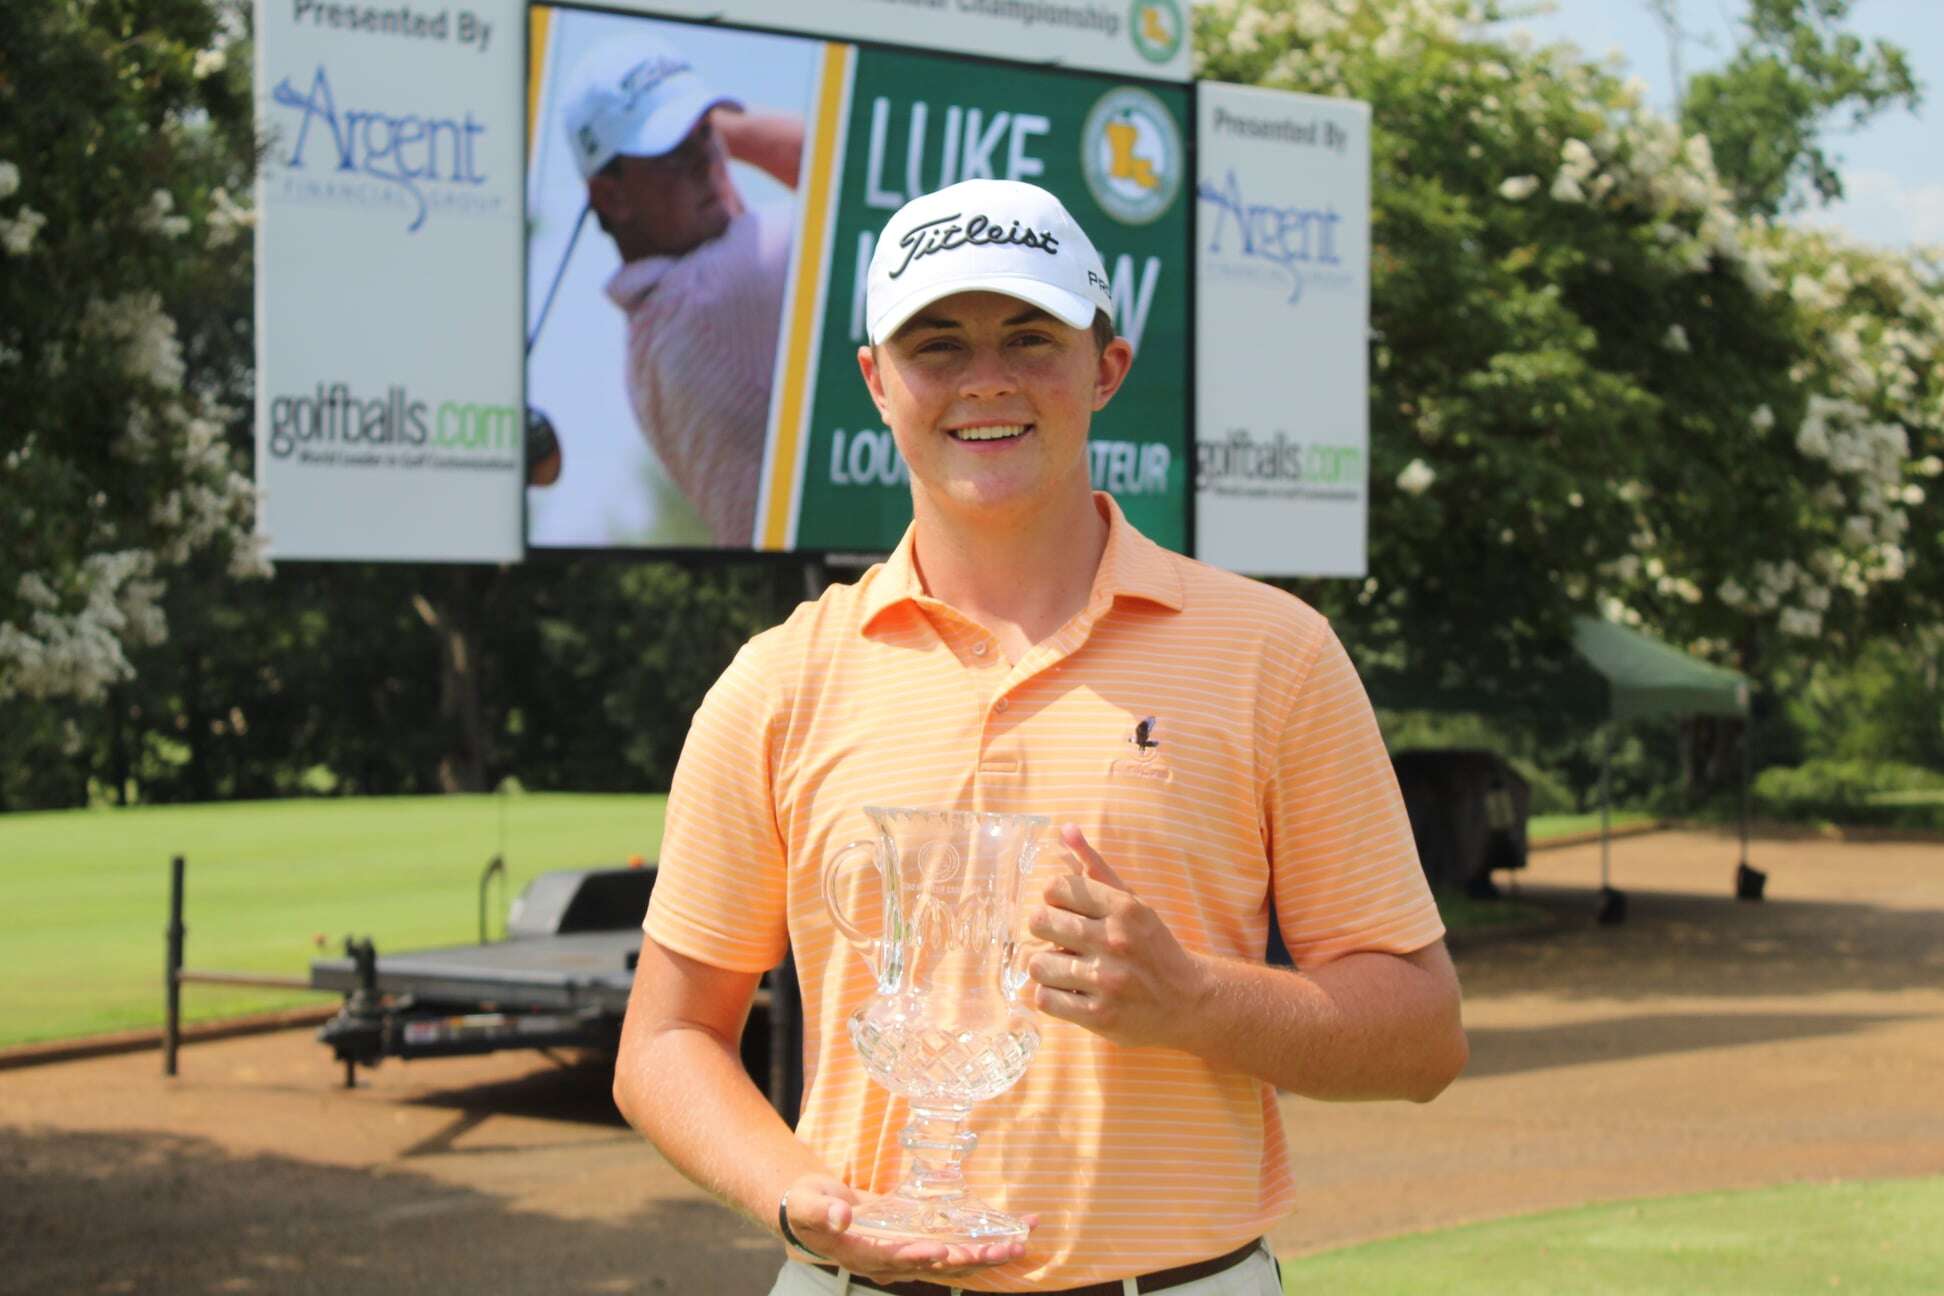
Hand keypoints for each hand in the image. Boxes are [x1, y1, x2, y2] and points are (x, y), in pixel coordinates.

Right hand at [779, 1173, 1030, 1281]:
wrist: (814, 1209)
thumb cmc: (807, 1205)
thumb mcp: (807, 1204)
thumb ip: (823, 1211)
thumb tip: (843, 1217)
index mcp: (861, 1254)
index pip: (893, 1258)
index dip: (917, 1256)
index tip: (940, 1249)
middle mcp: (888, 1262)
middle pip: (933, 1265)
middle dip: (968, 1258)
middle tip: (1002, 1249)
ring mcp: (904, 1254)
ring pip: (948, 1260)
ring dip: (982, 1255)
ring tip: (1016, 1246)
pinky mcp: (915, 1242)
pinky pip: (950, 1245)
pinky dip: (977, 1240)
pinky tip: (1007, 1232)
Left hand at [1026, 825, 1209, 1048]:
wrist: (1189, 1002)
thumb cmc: (1152, 947)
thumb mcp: (1131, 902)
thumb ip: (1095, 866)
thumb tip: (1065, 829)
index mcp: (1124, 907)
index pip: (1055, 888)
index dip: (1054, 901)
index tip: (1067, 913)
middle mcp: (1115, 941)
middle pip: (1039, 922)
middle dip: (1046, 932)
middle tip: (1062, 942)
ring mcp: (1107, 981)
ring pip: (1037, 963)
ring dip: (1047, 968)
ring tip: (1067, 970)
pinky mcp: (1099, 1016)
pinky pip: (1044, 999)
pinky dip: (1052, 996)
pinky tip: (1070, 993)